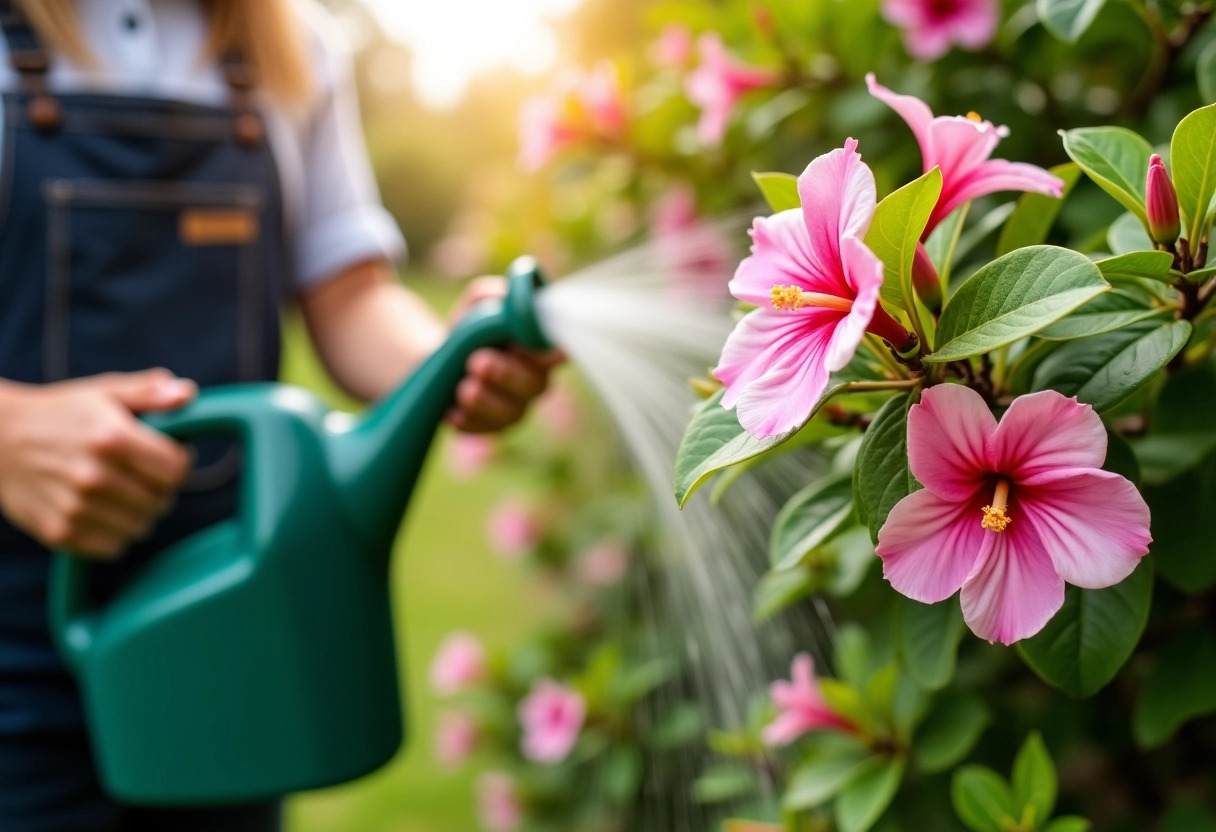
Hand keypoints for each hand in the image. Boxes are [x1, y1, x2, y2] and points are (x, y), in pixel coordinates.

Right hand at [0, 369, 195, 557]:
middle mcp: (92, 475)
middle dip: (159, 489)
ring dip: (138, 513)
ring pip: (141, 527)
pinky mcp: (59, 532)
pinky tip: (101, 511)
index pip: (176, 470)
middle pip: (162, 501)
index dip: (178, 464)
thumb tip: (188, 393)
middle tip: (140, 475)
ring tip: (120, 492)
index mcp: (110, 437)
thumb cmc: (62, 414)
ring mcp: (74, 508)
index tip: (165, 458)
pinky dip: (114, 533)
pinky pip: (114, 547)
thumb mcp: (105, 392)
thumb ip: (150, 392)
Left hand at [447, 277, 563, 433]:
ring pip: (512, 413)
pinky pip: (484, 429)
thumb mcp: (477, 303)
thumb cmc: (470, 327)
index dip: (550, 351)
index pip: (561, 351)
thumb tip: (507, 299)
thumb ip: (493, 297)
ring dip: (485, 400)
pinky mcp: (491, 427)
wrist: (439, 358)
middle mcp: (535, 380)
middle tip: (478, 362)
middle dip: (507, 374)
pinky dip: (467, 419)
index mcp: (540, 348)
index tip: (524, 343)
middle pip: (536, 385)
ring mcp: (515, 408)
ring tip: (463, 388)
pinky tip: (452, 409)